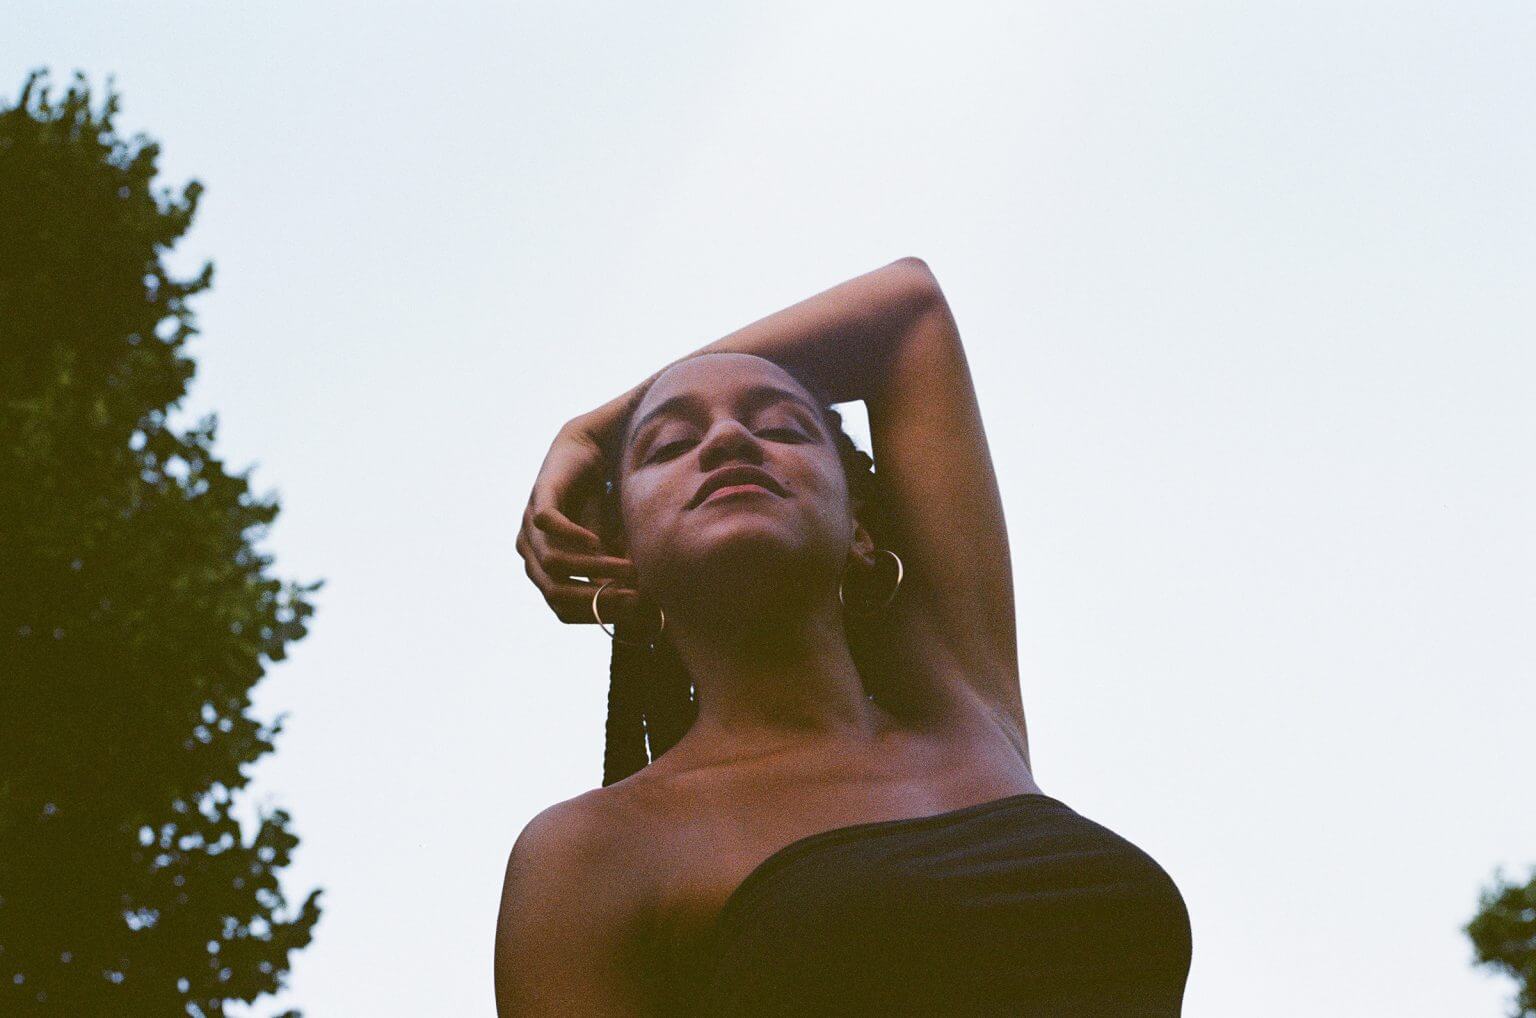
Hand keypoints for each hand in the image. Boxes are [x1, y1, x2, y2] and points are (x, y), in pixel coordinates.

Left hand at [515, 422, 638, 624]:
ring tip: (630, 568)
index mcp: (545, 570)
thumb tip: (643, 606)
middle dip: (598, 599)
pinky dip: (573, 536)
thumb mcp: (612, 544)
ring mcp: (531, 525)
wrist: (593, 447)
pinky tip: (599, 540)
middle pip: (556, 594)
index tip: (634, 612)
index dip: (597, 615)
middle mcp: (532, 552)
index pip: (563, 609)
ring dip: (594, 569)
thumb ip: (616, 572)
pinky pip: (548, 524)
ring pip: (553, 563)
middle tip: (636, 597)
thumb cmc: (602, 500)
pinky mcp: (539, 496)